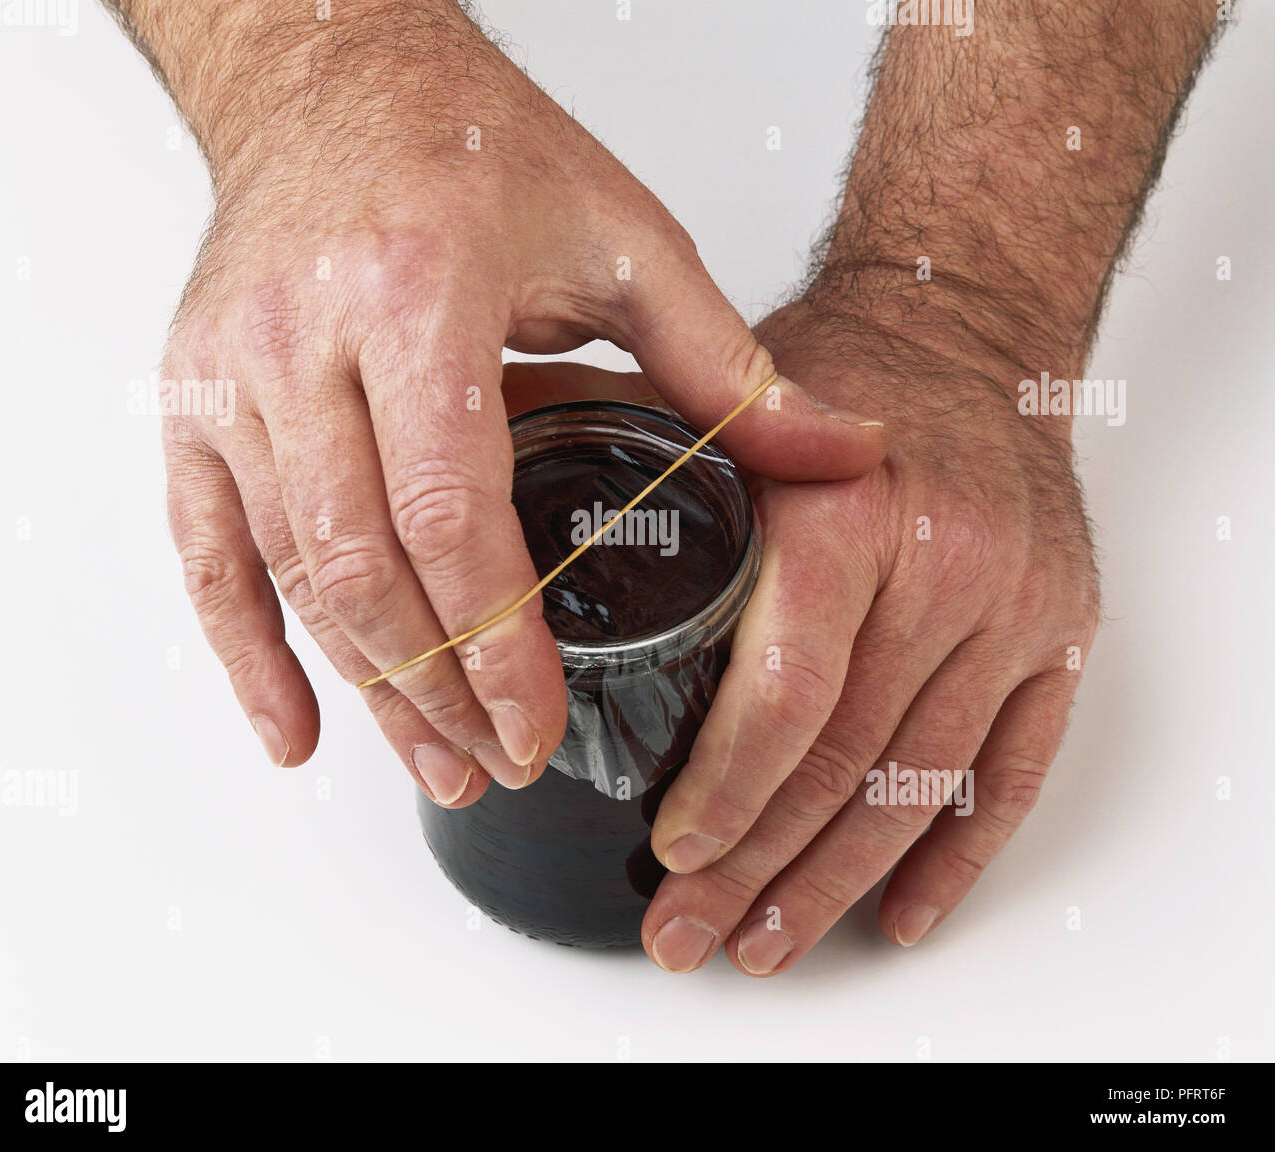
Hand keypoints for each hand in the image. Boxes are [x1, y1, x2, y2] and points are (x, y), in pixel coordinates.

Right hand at [155, 2, 885, 804]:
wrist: (333, 78)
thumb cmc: (472, 146)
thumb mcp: (623, 241)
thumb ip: (730, 366)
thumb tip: (845, 454)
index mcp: (418, 297)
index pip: (450, 513)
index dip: (495, 643)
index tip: (539, 726)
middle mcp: (304, 341)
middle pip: (364, 567)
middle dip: (439, 688)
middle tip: (502, 765)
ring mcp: (231, 378)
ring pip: (292, 573)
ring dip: (369, 686)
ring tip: (440, 762)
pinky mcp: (191, 402)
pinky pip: (204, 551)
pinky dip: (247, 652)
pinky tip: (300, 726)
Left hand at [504, 278, 1098, 973]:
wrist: (972, 332)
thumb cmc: (843, 369)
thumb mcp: (732, 413)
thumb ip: (652, 493)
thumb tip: (527, 566)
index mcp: (845, 511)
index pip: (788, 689)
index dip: (727, 790)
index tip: (675, 852)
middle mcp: (944, 563)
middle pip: (847, 759)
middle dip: (761, 865)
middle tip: (695, 933)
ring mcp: (1013, 607)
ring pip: (921, 784)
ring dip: (841, 881)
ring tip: (772, 939)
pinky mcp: (1060, 634)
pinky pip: (1015, 770)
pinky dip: (956, 854)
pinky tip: (900, 909)